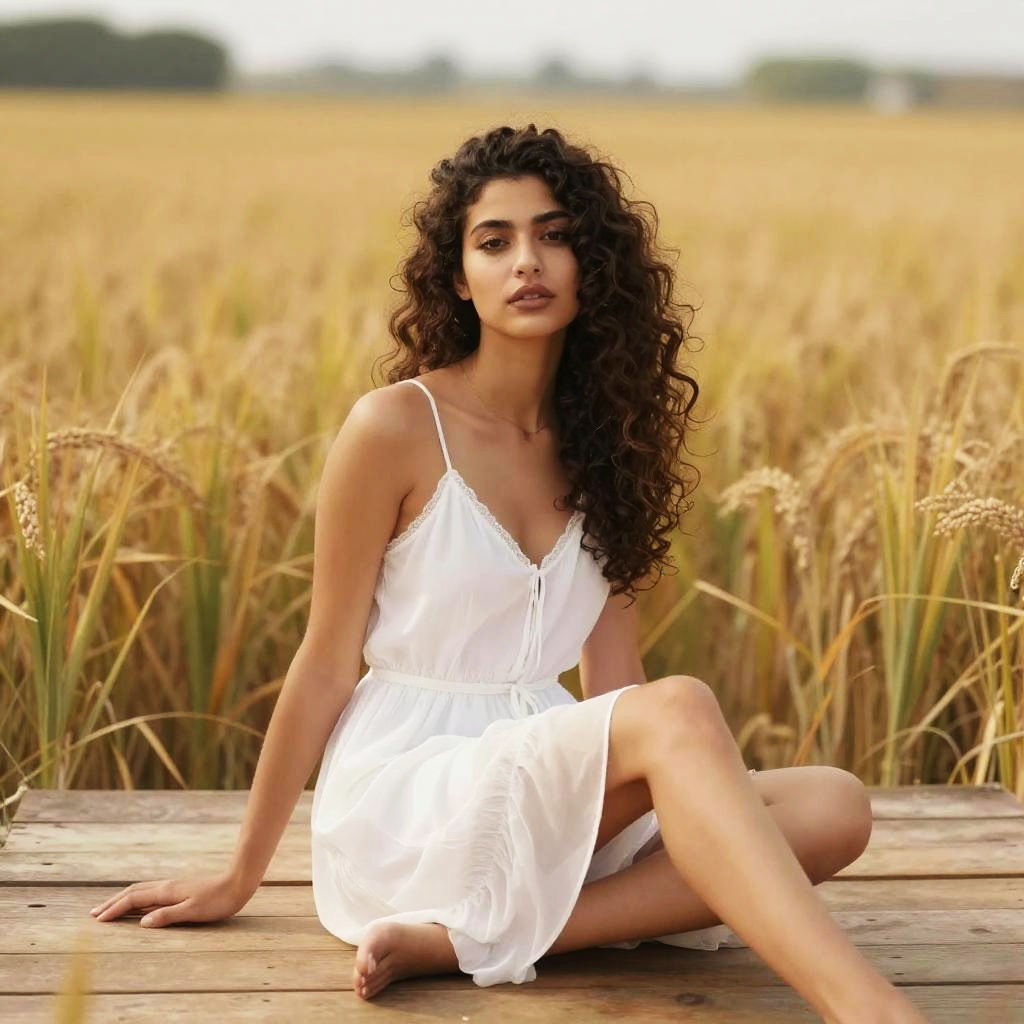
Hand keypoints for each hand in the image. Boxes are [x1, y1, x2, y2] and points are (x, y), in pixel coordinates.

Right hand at [88, 870, 254, 927]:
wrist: (238, 881)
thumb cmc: (218, 900)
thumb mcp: (193, 911)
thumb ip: (167, 916)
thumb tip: (141, 923)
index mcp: (166, 892)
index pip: (133, 900)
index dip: (115, 910)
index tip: (97, 920)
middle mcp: (167, 886)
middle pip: (133, 892)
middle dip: (112, 902)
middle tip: (93, 914)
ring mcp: (173, 886)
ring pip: (141, 890)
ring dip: (123, 899)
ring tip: (110, 907)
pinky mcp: (180, 889)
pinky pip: (151, 892)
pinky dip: (137, 898)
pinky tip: (140, 905)